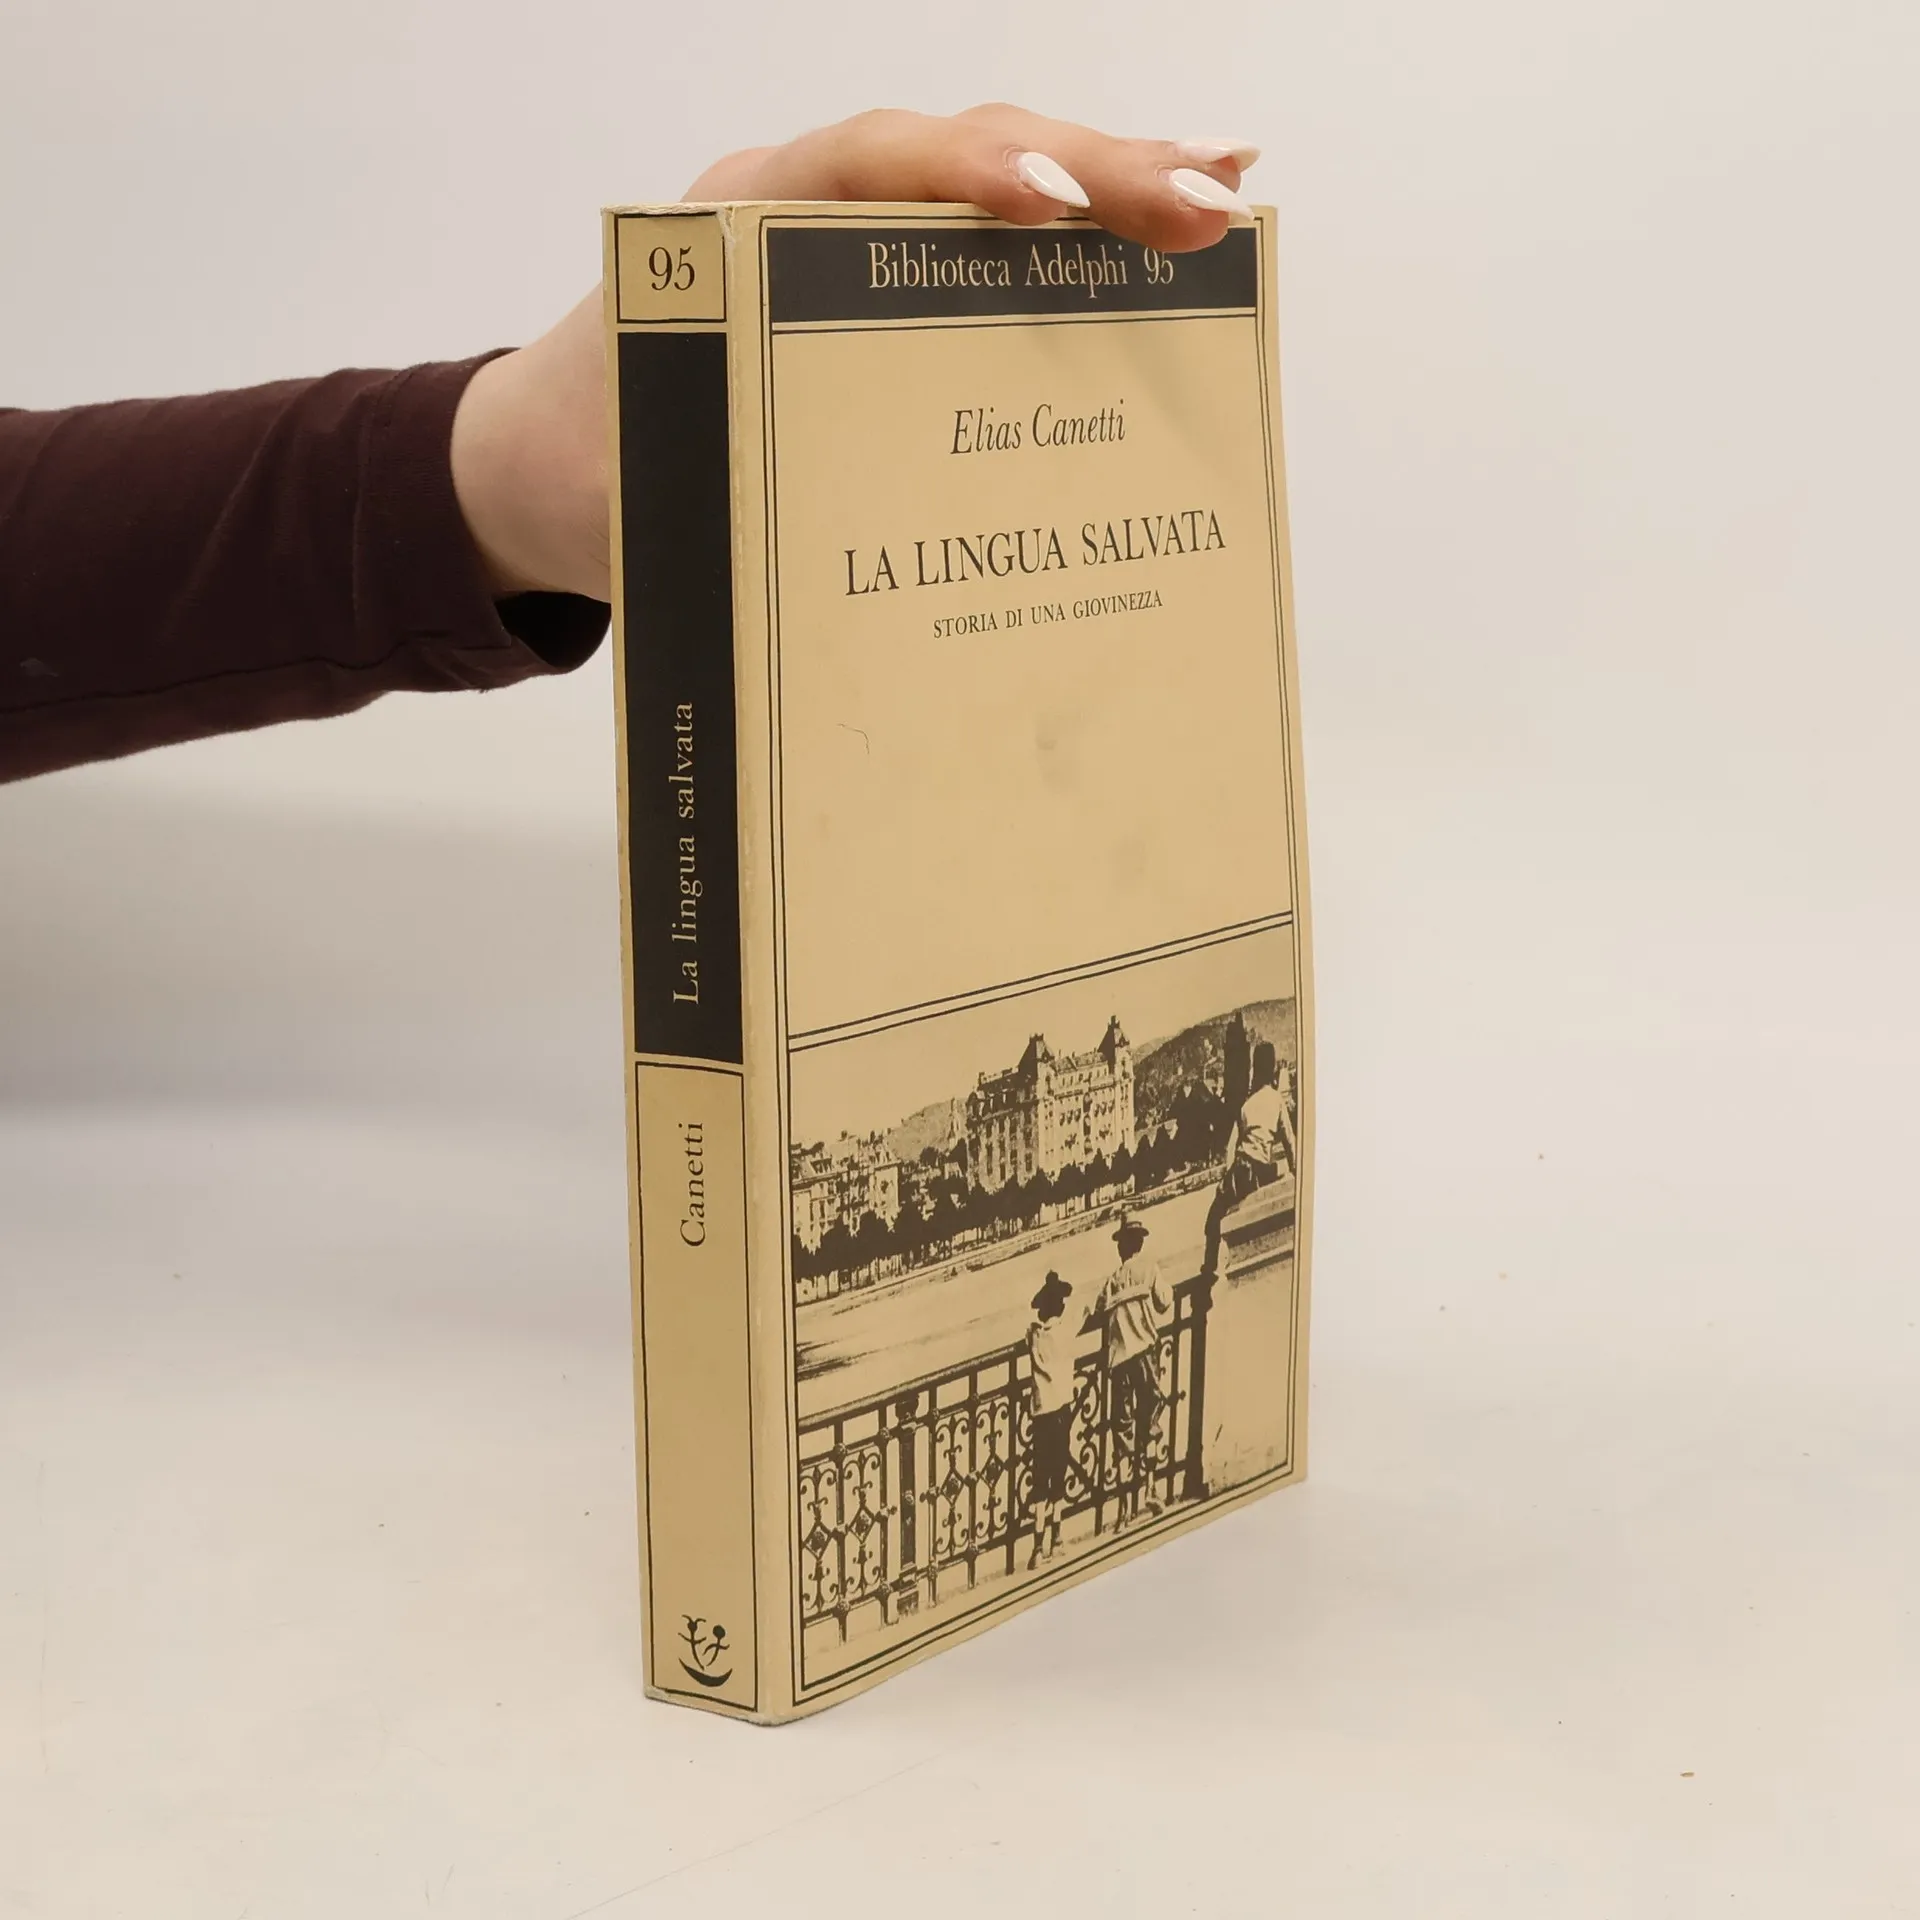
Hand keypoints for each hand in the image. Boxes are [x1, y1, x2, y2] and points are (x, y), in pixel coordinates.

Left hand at [450, 106, 1259, 602]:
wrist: (538, 463)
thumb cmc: (588, 467)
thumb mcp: (636, 495)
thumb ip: (713, 511)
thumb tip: (824, 565)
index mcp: (733, 237)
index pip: (863, 168)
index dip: (959, 175)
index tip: (1046, 205)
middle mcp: (799, 214)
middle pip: (961, 159)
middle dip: (1089, 171)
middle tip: (1207, 202)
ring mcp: (848, 246)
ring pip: (990, 189)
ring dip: (1108, 185)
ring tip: (1224, 195)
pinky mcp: (878, 291)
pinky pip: (984, 249)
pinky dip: (1072, 237)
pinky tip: (1155, 236)